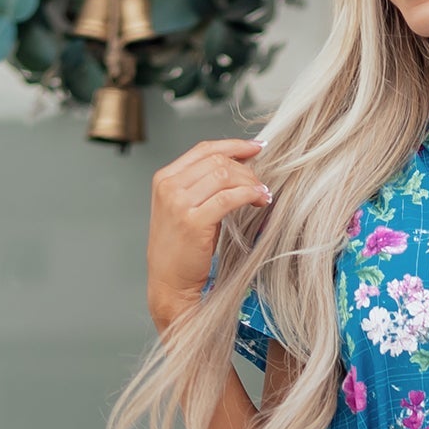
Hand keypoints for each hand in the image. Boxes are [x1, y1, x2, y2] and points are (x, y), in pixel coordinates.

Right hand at [146, 136, 270, 334]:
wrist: (169, 283)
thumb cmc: (182, 250)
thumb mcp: (186, 209)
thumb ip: (204, 186)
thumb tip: (239, 167)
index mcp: (165, 178)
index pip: (203, 149)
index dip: (233, 145)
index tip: (256, 147)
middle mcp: (169, 186)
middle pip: (216, 160)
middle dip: (246, 168)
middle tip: (261, 183)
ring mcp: (178, 203)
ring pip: (224, 175)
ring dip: (250, 182)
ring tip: (263, 194)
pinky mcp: (193, 221)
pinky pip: (228, 198)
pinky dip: (249, 195)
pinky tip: (260, 200)